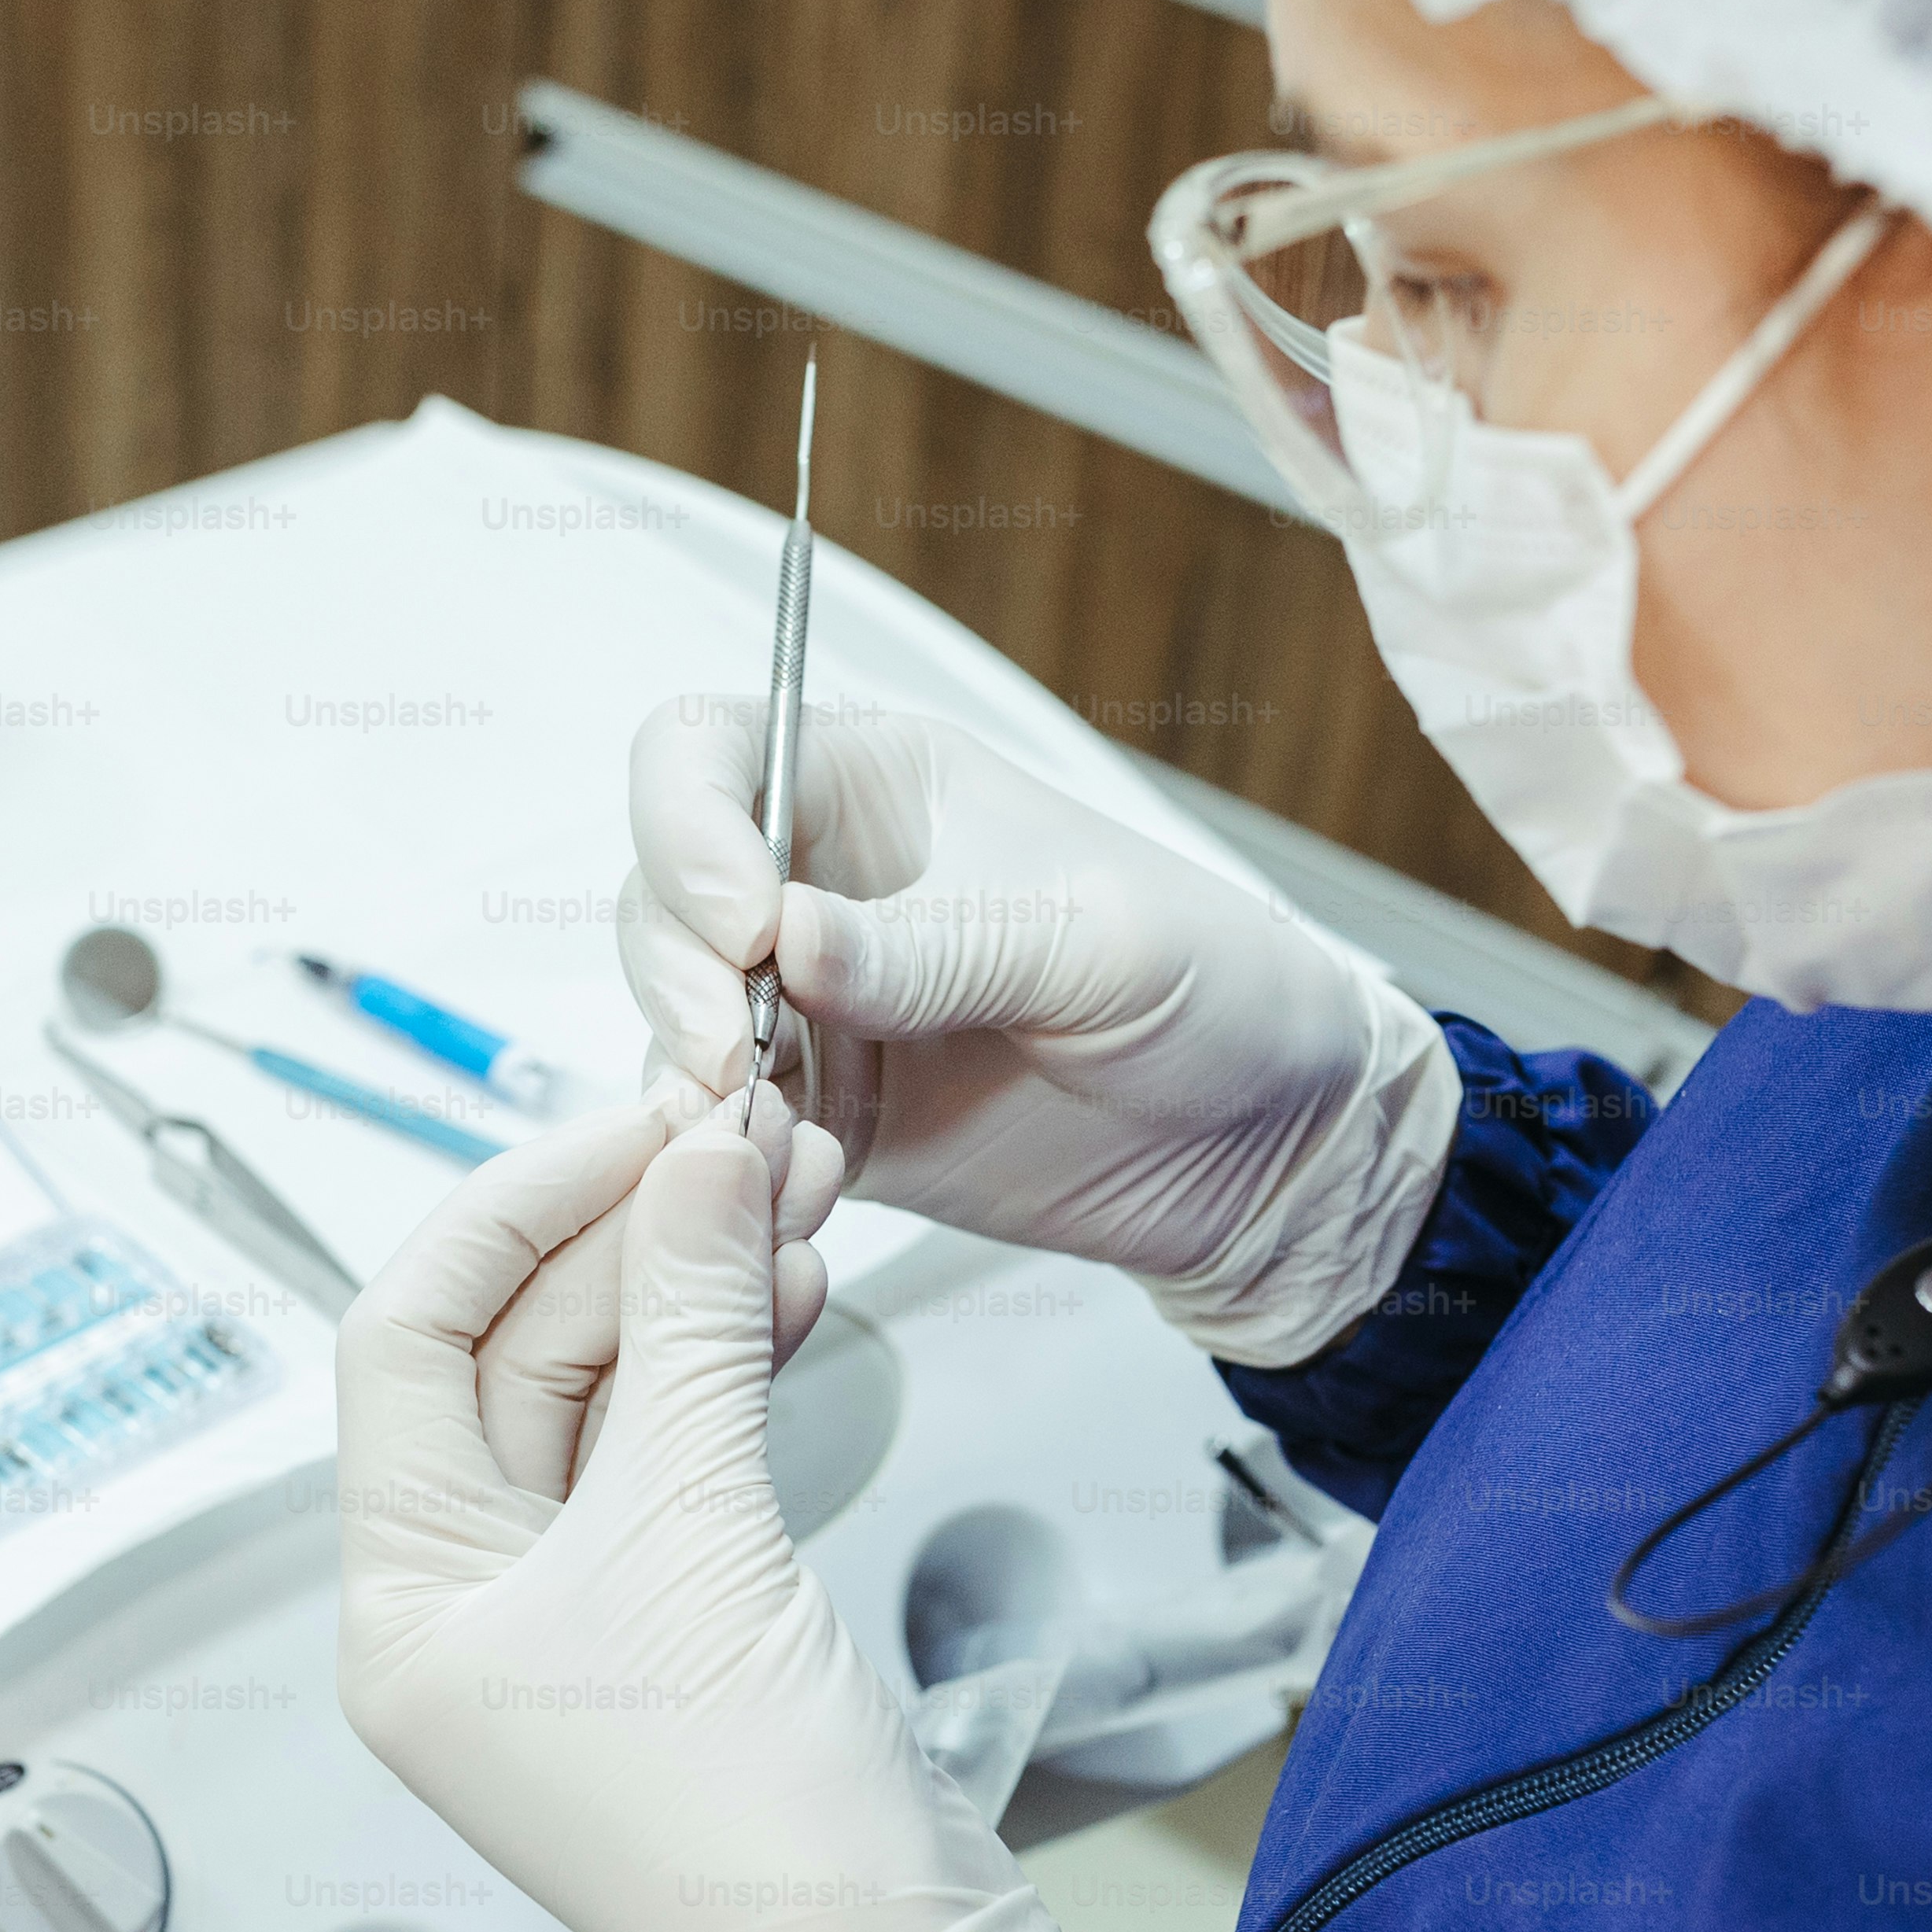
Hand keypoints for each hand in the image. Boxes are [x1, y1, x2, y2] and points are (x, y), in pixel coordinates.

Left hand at [334, 1089, 1120, 1931]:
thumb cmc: (751, 1815)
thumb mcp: (699, 1522)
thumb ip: (693, 1317)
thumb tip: (702, 1156)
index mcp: (402, 1600)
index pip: (408, 1338)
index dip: (513, 1208)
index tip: (629, 1125)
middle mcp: (462, 1602)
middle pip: (516, 1351)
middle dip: (631, 1234)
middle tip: (734, 1132)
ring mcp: (569, 1608)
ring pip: (609, 1389)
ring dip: (696, 1281)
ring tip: (795, 1176)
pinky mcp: (671, 1611)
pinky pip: (676, 1445)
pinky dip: (730, 1356)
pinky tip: (794, 1275)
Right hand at [618, 700, 1462, 1362]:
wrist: (1271, 1148)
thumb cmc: (1215, 990)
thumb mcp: (1094, 946)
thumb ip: (935, 946)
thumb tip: (790, 939)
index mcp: (881, 785)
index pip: (709, 751)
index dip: (689, 824)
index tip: (747, 919)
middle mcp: (823, 883)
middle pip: (659, 889)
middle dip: (679, 970)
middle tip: (741, 1050)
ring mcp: (813, 1007)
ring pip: (672, 1016)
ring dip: (694, 1071)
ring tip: (771, 1127)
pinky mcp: (823, 1119)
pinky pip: (719, 1132)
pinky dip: (728, 1159)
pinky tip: (799, 1180)